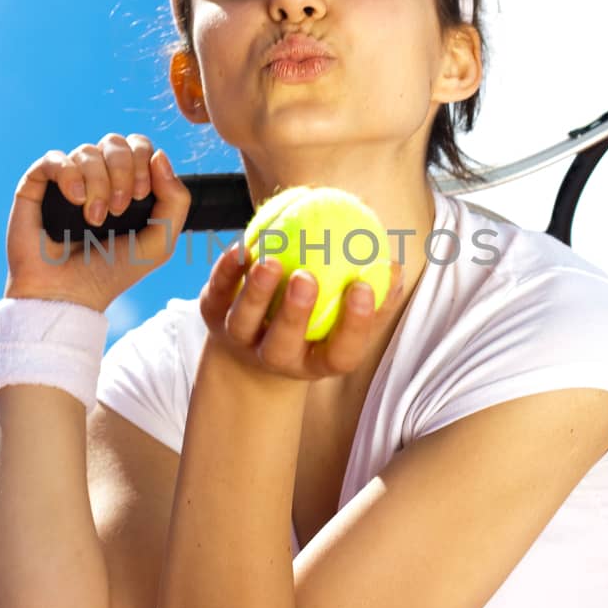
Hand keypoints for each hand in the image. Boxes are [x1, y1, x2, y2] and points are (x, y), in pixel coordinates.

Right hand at [4, 133, 190, 310]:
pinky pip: (54, 159)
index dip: (143, 161)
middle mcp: (96, 177)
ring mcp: (66, 180)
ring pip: (87, 151)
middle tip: (119, 208)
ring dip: (98, 183)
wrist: (69, 294)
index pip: (138, 146)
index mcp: (125, 185)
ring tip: (94, 219)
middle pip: (115, 142)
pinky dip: (69, 175)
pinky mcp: (36, 185)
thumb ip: (176, 201)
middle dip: (123, 170)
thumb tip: (160, 156)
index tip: (140, 195)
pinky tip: (75, 200)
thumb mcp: (160, 243)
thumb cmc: (112, 272)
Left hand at [197, 242, 404, 380]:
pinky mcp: (211, 319)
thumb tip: (396, 259)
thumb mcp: (343, 312)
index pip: (341, 354)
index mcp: (317, 361)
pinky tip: (241, 246)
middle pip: (284, 346)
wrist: (255, 338)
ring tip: (270, 259)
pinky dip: (226, 273)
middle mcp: (277, 358)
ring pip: (244, 323)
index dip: (354, 326)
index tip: (364, 286)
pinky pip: (217, 295)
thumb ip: (370, 289)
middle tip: (307, 278)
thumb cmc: (316, 318)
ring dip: (256, 292)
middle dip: (294, 315)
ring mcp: (240, 341)